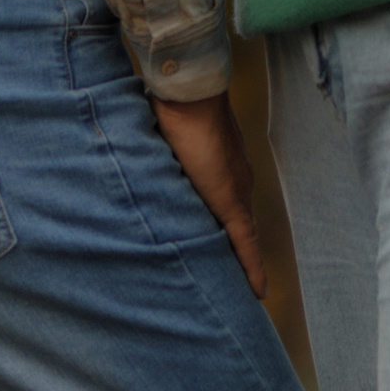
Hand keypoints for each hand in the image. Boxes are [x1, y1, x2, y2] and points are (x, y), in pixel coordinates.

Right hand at [153, 89, 266, 293]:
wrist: (187, 98)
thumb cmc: (171, 110)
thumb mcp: (161, 144)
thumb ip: (159, 161)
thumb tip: (131, 163)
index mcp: (221, 170)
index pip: (224, 208)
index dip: (221, 231)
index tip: (219, 252)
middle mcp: (235, 182)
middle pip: (232, 226)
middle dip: (229, 252)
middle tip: (228, 282)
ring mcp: (236, 193)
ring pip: (238, 239)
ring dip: (236, 263)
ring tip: (237, 292)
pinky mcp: (232, 203)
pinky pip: (245, 244)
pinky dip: (251, 267)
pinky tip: (258, 292)